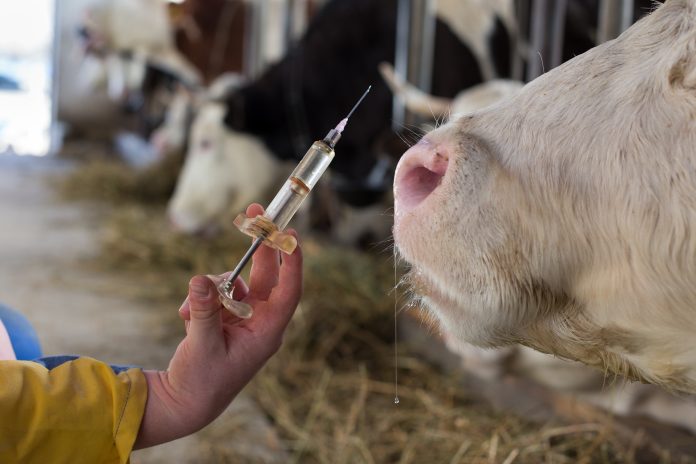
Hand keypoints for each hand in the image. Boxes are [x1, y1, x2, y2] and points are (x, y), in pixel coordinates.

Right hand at [135, 204, 302, 447]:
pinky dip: (200, 298)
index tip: (291, 234)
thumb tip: (200, 280)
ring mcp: (244, 318)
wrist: (185, 402)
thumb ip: (202, 312)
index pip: (289, 292)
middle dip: (260, 246)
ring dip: (213, 287)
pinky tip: (183, 318)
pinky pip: (217, 293)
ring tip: (187, 313)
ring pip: (235, 282)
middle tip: (254, 212)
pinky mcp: (227, 317)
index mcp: (267, 332)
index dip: (293, 263)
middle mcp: (261, 322)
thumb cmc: (201, 382)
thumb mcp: (201, 346)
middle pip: (267, 275)